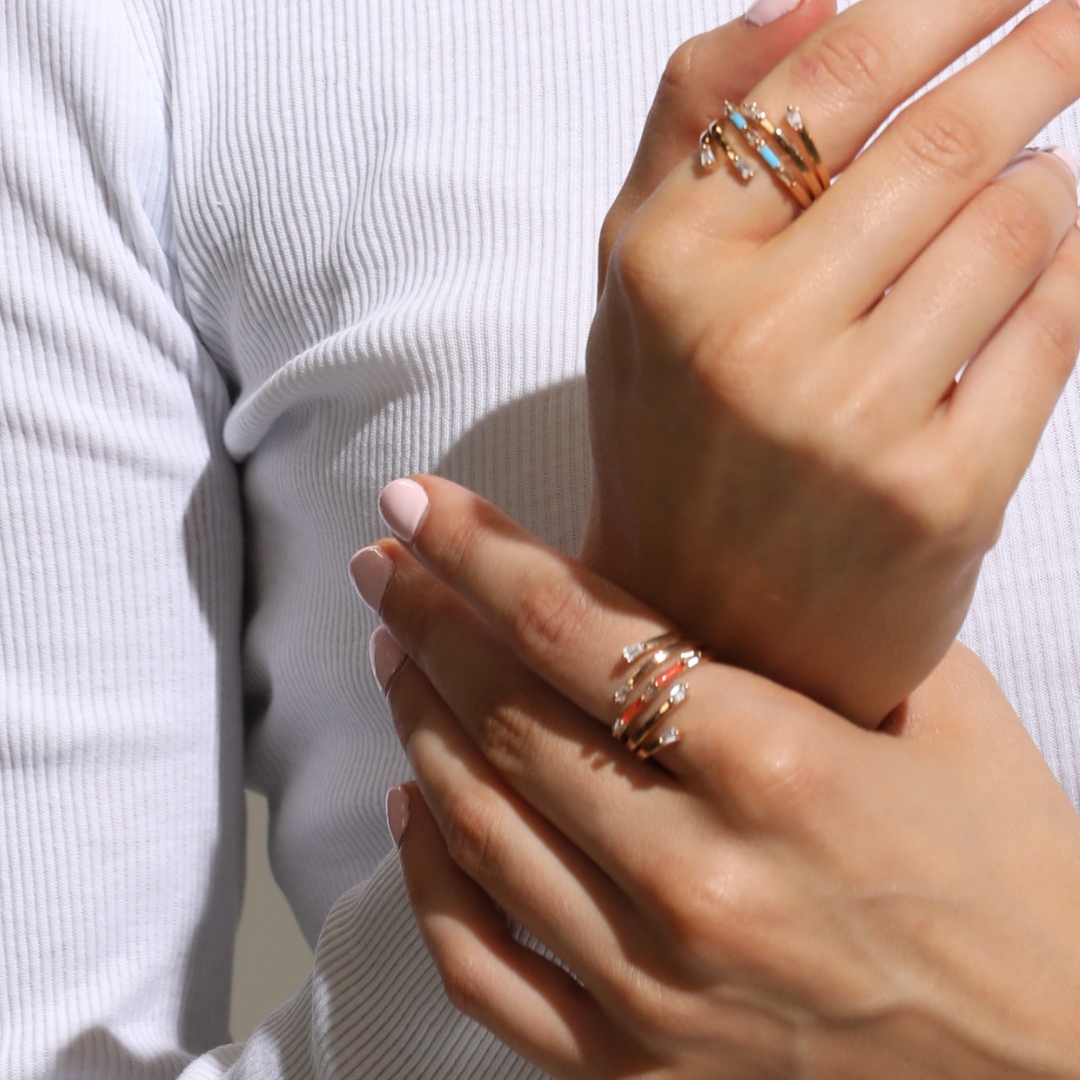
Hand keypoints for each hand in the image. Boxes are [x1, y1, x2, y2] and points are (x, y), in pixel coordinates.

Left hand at [352, 477, 1079, 1078]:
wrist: (1050, 1068)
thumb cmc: (1012, 877)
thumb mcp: (948, 720)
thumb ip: (826, 637)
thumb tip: (721, 556)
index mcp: (782, 768)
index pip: (576, 630)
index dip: (476, 553)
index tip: (415, 505)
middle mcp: (701, 875)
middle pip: (507, 716)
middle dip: (425, 621)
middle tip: (383, 566)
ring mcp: (659, 985)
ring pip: (479, 828)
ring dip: (417, 723)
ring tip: (392, 654)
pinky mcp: (640, 1068)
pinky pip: (486, 973)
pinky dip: (428, 883)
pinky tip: (411, 810)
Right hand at [584, 0, 1079, 724]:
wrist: (708, 626)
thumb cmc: (676, 440)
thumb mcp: (641, 282)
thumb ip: (692, 127)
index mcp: (667, 268)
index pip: (831, 75)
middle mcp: (751, 340)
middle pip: (949, 138)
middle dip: (1040, 54)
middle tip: (1076, 21)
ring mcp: (850, 424)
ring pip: (1022, 221)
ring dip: (1041, 187)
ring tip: (1011, 203)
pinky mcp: (942, 497)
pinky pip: (1057, 324)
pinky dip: (1064, 278)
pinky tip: (1030, 282)